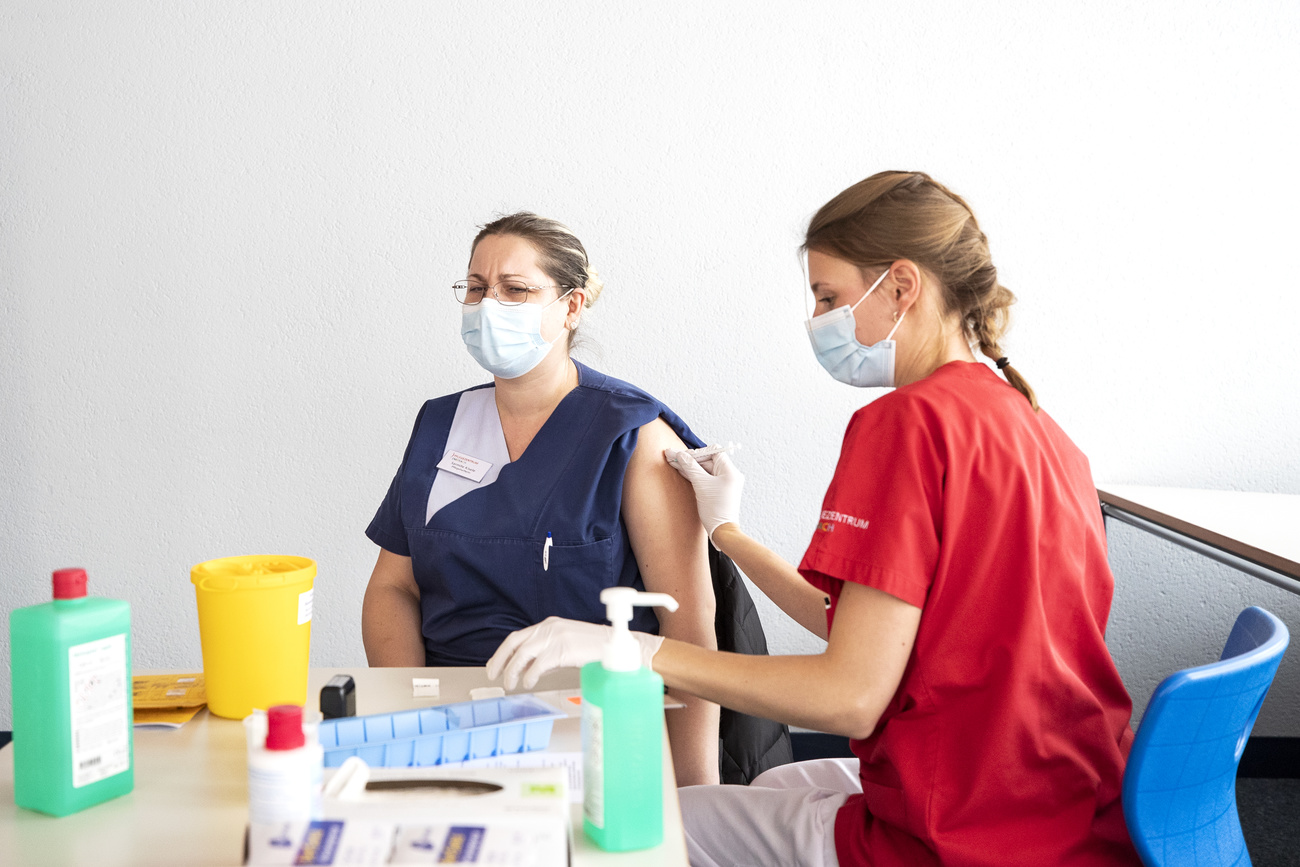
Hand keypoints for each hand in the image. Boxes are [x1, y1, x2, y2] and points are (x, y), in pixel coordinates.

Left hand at [486, 616, 664, 689]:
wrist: (617, 647)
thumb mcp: (566, 647)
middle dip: (501, 660)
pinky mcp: (563, 649)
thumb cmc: (595, 649)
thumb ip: (548, 654)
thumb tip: (530, 667)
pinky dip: (530, 675)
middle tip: (494, 675)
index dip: (503, 652)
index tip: (494, 665)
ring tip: (511, 684)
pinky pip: (539, 664)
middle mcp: (550, 628)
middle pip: (515, 642)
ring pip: (523, 654)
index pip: (518, 637)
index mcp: (549, 625)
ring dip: (513, 670)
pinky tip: (528, 683)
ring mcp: (556, 637)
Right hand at [663, 448, 743, 541]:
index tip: (683, 455)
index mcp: (730, 471)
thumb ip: (690, 467)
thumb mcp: (700, 484)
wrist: (722, 531)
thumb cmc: (715, 509)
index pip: (713, 452)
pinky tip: (683, 472)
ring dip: (691, 467)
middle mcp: (730, 475)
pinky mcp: (720, 491)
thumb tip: (679, 454)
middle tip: (673, 457)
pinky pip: (707, 479)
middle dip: (690, 459)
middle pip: (708, 460)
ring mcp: (725, 483)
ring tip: (674, 463)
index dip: (698, 452)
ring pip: (706, 470)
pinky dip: (695, 476)